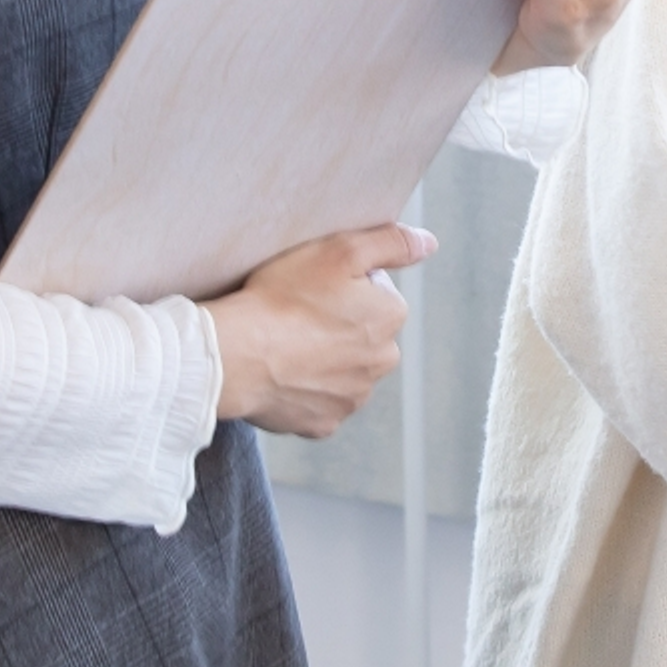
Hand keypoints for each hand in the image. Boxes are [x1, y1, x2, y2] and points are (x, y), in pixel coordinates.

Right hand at [208, 223, 434, 439]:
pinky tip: (282, 373)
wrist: (237, 355)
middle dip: (337, 324)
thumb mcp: (340, 251)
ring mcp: (353, 397)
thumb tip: (429, 243)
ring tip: (286, 344)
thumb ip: (392, 243)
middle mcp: (382, 362)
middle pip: (362, 334)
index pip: (375, 291)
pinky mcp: (323, 423)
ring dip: (322, 359)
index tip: (313, 285)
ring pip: (342, 370)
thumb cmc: (284, 299)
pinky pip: (318, 402)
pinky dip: (304, 390)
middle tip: (297, 314)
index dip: (341, 283)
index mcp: (391, 317)